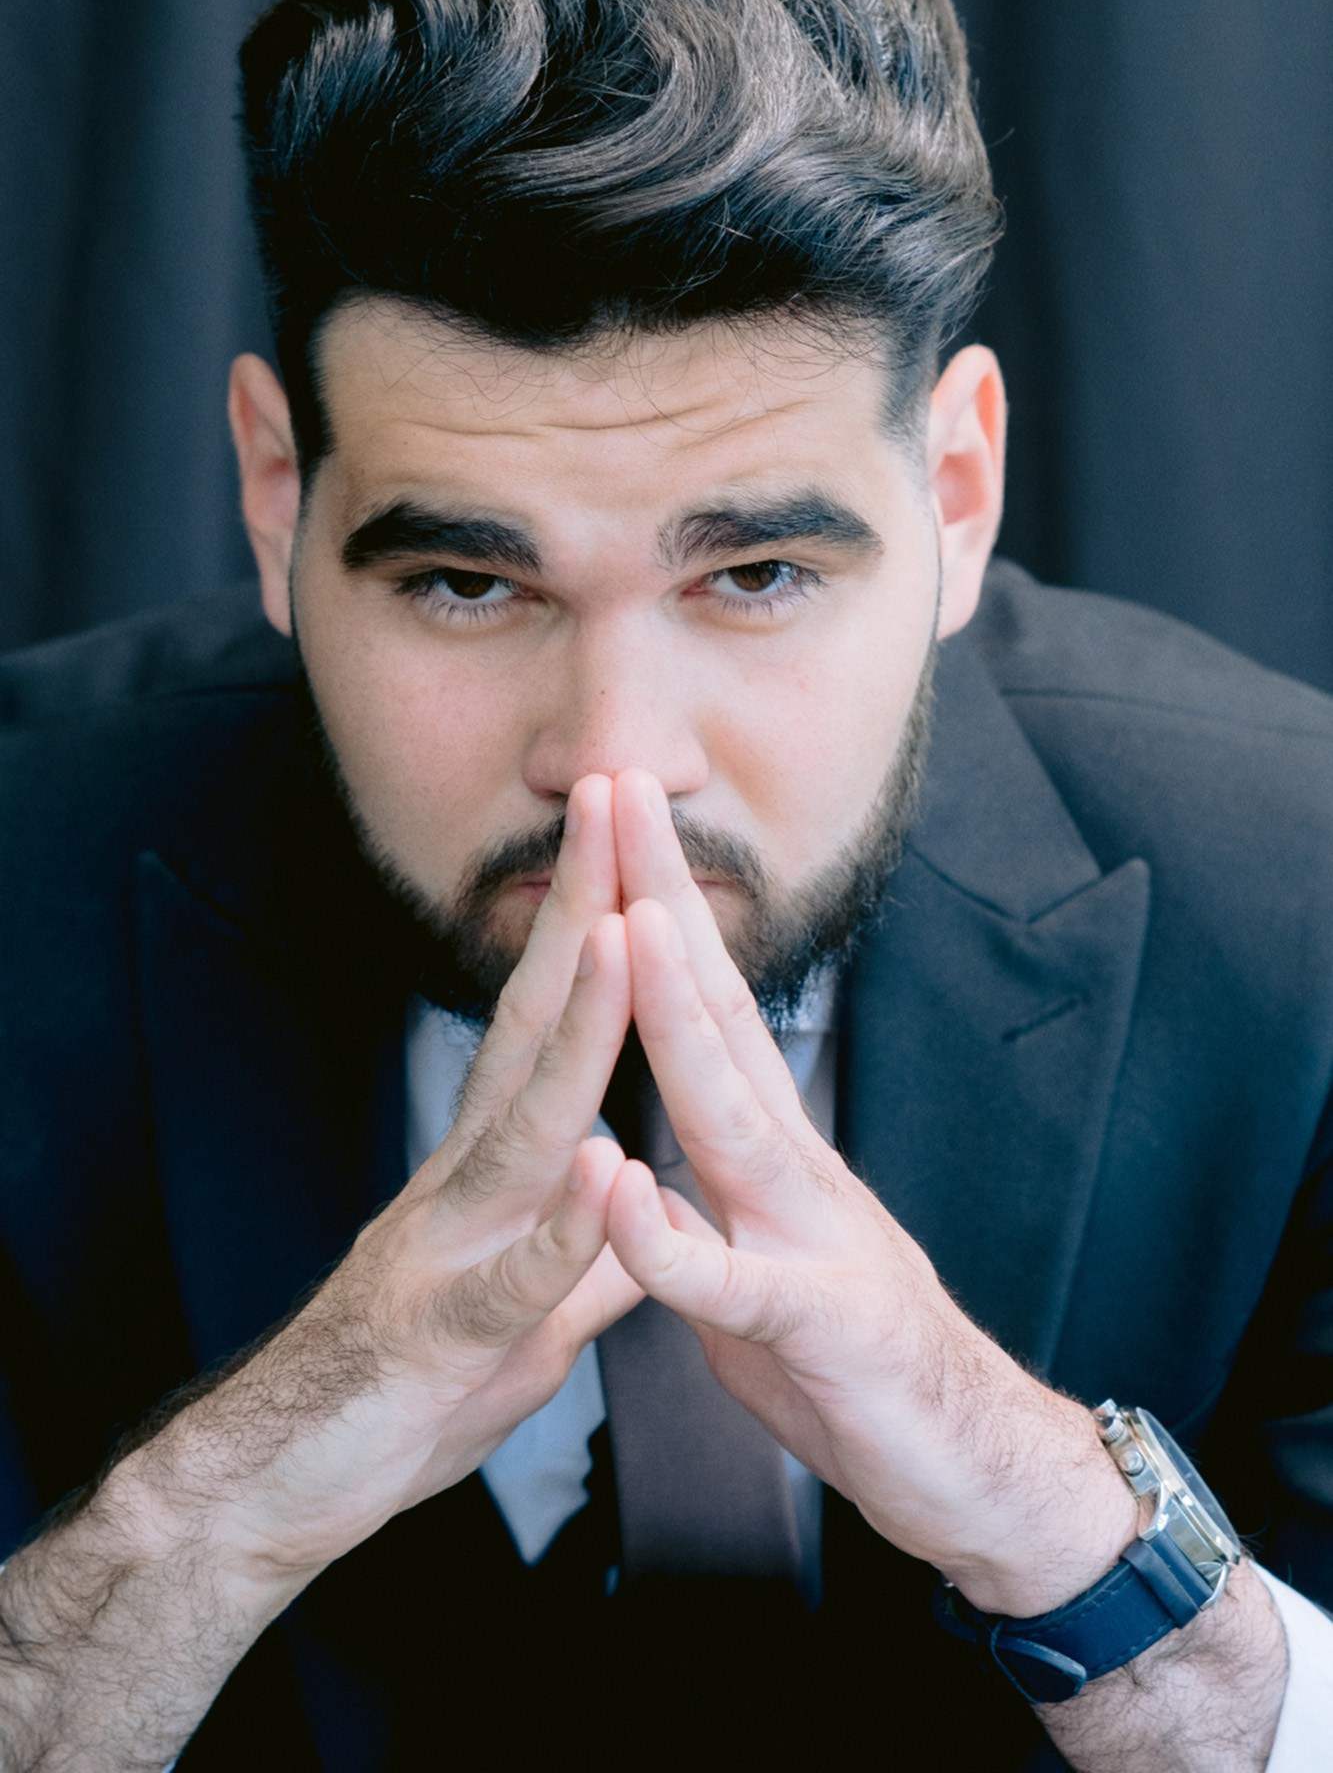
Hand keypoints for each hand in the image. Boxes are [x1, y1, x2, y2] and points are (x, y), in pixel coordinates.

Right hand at [134, 772, 640, 1580]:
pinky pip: (515, 1278)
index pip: (552, 1020)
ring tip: (620, 938)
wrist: (290, 1480)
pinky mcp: (445, 1334)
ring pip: (526, 1125)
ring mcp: (449, 1246)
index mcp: (493, 1165)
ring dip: (579, 1031)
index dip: (597, 923)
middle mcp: (466, 1178)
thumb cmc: (413, 1384)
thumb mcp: (524, 1310)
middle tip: (615, 803)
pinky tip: (605, 1170)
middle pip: (533, 1026)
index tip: (633, 830)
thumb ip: (588, 1257)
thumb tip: (643, 1210)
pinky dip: (563, 1227)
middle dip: (582, 912)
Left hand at [604, 769, 1136, 1618]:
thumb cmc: (851, 1352)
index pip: (701, 998)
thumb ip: (713, 1184)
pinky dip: (672, 1242)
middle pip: (716, 1012)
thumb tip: (661, 1130)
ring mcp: (806, 1236)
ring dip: (673, 1023)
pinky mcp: (812, 1329)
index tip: (610, 810)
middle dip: (662, 898)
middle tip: (620, 786)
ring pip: (727, 1116)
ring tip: (624, 931)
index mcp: (763, 1142)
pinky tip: (621, 1190)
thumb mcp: (762, 1247)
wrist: (968, 1460)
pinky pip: (729, 1285)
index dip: (652, 901)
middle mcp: (787, 1163)